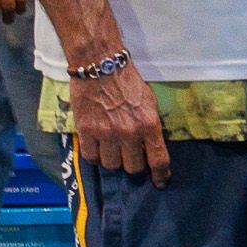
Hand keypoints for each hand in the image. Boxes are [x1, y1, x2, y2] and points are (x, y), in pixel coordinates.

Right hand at [68, 59, 168, 183]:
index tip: (160, 183)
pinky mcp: (86, 131)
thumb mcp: (149, 102)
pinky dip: (94, 156)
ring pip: (111, 165)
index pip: (158, 159)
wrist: (100, 64)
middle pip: (132, 168)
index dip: (160, 175)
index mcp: (149, 124)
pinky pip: (91, 157)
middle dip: (132, 164)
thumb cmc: (127, 80)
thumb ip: (150, 126)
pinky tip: (97, 147)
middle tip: (128, 155)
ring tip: (111, 149)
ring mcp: (106, 134)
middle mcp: (129, 133)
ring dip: (112, 160)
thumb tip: (150, 147)